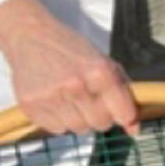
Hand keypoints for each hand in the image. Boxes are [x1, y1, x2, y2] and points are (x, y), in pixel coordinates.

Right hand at [0, 0, 138, 136]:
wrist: (30, 36)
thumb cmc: (72, 49)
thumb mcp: (104, 61)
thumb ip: (123, 93)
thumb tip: (134, 130)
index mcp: (99, 72)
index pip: (123, 113)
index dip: (124, 116)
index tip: (121, 114)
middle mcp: (76, 85)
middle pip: (100, 124)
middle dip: (100, 116)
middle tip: (91, 100)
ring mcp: (51, 97)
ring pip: (78, 129)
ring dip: (78, 119)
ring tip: (71, 98)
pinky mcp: (31, 105)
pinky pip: (56, 130)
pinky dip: (58, 121)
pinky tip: (55, 101)